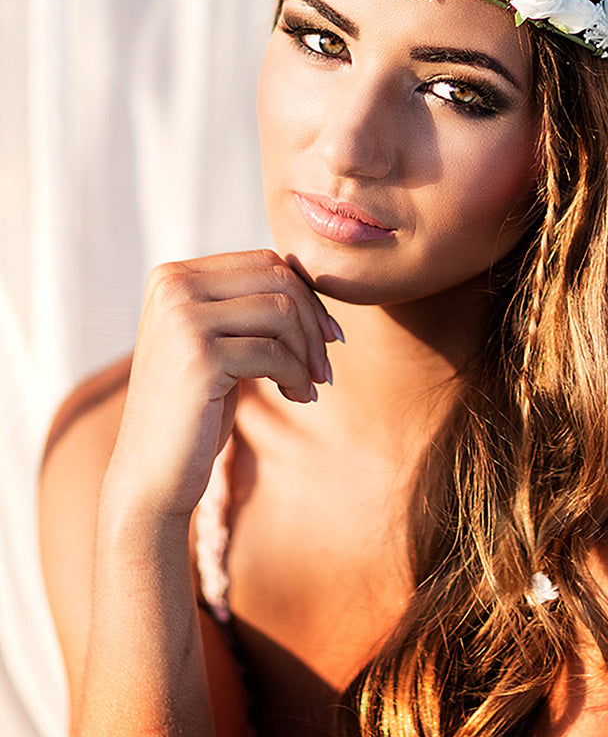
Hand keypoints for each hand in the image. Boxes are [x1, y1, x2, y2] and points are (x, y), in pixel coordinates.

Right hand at [102, 249, 339, 520]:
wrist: (151, 474)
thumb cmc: (195, 409)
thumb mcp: (219, 343)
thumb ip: (246, 306)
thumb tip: (309, 277)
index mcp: (174, 276)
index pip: (265, 262)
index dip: (307, 297)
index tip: (328, 335)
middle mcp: (172, 286)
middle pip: (278, 280)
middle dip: (314, 322)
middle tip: (325, 366)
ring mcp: (182, 318)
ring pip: (282, 312)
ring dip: (308, 353)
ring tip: (310, 386)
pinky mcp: (198, 356)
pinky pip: (274, 353)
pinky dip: (297, 377)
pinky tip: (299, 398)